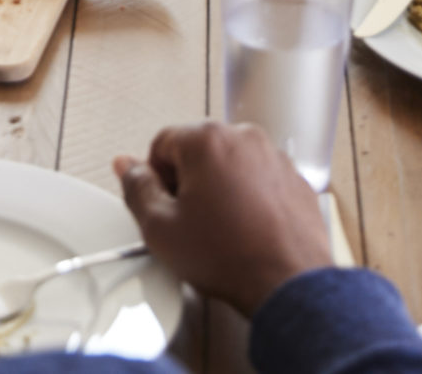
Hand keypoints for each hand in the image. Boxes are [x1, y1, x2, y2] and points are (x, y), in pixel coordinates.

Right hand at [115, 122, 332, 317]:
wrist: (287, 283)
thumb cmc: (231, 257)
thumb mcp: (160, 228)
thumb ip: (136, 189)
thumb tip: (127, 169)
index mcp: (208, 140)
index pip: (162, 143)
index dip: (154, 177)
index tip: (160, 202)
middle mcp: (245, 138)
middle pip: (198, 150)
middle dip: (187, 181)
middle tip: (187, 221)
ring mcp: (274, 158)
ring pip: (230, 165)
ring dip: (219, 189)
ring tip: (219, 230)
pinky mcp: (294, 180)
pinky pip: (259, 180)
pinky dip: (248, 198)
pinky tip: (244, 230)